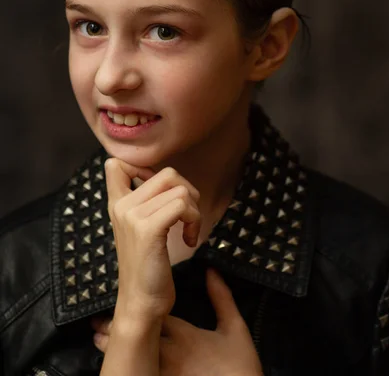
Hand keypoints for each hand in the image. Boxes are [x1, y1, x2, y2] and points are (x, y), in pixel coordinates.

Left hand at [92, 268, 262, 375]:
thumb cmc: (240, 365)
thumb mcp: (234, 328)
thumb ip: (221, 298)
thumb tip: (209, 270)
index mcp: (184, 335)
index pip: (154, 314)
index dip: (137, 306)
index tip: (124, 297)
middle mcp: (168, 354)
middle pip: (137, 336)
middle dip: (117, 329)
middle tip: (98, 324)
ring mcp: (164, 374)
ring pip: (135, 356)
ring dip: (118, 349)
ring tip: (98, 341)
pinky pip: (142, 373)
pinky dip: (130, 366)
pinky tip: (120, 363)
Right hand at [105, 158, 200, 319]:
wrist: (141, 303)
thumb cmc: (147, 266)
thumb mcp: (140, 228)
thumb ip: (145, 202)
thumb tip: (167, 178)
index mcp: (117, 203)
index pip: (116, 164)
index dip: (145, 167)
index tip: (161, 193)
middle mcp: (121, 205)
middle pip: (166, 173)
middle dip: (187, 192)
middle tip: (187, 217)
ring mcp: (133, 216)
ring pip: (179, 190)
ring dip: (194, 211)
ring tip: (187, 230)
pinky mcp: (148, 229)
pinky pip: (182, 205)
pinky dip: (194, 221)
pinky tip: (188, 239)